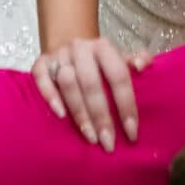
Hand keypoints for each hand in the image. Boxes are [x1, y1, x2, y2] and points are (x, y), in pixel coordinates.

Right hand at [32, 37, 152, 151]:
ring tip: (89, 137)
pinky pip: (42, 79)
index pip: (118, 75)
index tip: (131, 133)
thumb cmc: (98, 60)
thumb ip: (137, 60)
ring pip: (68, 83)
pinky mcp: (40, 63)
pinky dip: (50, 96)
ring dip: (79, 112)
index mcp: (104, 47)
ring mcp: (59, 55)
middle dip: (101, 116)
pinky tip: (60, 116)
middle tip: (108, 143)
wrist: (68, 41)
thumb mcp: (119, 58)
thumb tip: (144, 65)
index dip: (126, 105)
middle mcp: (81, 48)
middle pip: (92, 84)